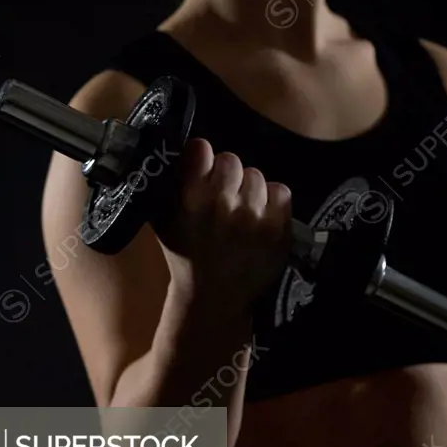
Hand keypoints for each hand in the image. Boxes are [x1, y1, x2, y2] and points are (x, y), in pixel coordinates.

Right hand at [157, 138, 291, 322]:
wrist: (214, 297)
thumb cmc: (186, 255)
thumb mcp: (165, 219)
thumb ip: (172, 184)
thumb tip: (187, 150)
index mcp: (190, 198)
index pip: (201, 149)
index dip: (203, 157)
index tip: (204, 168)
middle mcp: (222, 202)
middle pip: (231, 160)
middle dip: (227, 175)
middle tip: (224, 195)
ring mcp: (253, 215)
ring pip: (256, 175)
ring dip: (249, 190)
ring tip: (242, 211)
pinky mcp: (278, 228)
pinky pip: (281, 192)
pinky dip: (273, 201)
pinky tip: (261, 217)